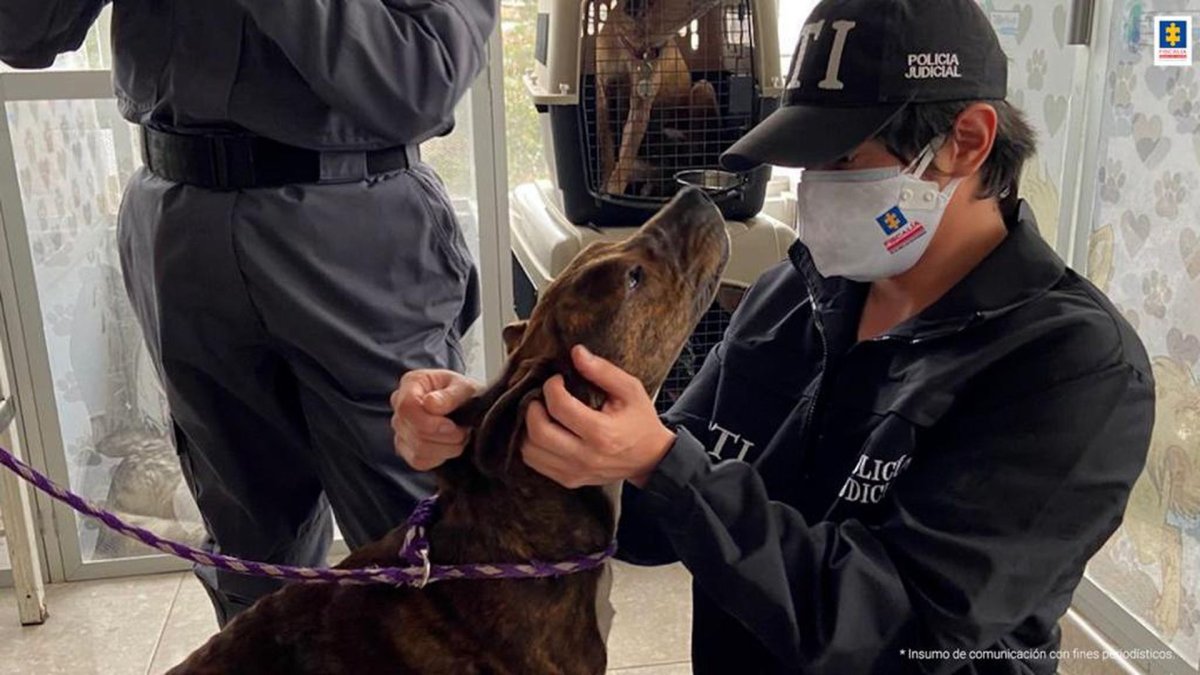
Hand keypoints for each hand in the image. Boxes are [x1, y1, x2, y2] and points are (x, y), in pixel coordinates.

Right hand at [391, 370, 481, 470]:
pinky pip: (418, 461)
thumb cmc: (463, 392)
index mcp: (412, 382)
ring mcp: (400, 427)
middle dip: (444, 437)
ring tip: (459, 438)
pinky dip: (439, 458)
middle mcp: (399, 404)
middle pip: (412, 432)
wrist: (467, 403)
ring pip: (416, 449)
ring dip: (445, 448)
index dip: (429, 422)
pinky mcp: (405, 447)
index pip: (407, 407)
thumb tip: (431, 404)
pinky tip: (449, 446)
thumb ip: (451, 395)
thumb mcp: (465, 387)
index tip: (452, 426)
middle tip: (463, 431)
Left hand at [522, 345, 675, 488]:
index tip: (557, 379)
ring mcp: (575, 472)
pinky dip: (532, 445)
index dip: (551, 386)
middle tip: (541, 397)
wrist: (650, 459)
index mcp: (602, 433)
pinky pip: (535, 464)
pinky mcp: (569, 480)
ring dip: (528, 428)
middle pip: (538, 432)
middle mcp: (585, 456)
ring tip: (542, 413)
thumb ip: (603, 370)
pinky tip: (544, 431)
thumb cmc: (640, 422)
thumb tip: (576, 353)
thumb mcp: (630, 389)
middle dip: (533, 408)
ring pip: (530, 451)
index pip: (560, 407)